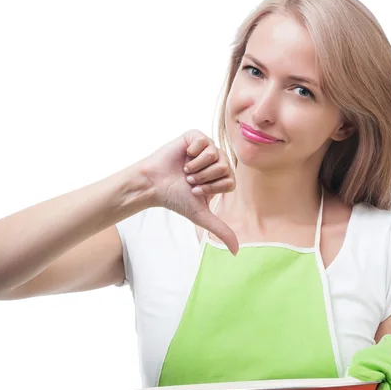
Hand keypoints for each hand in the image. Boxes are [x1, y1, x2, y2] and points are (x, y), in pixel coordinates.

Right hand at [140, 129, 238, 254]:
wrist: (154, 184)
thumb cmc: (176, 199)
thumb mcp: (201, 216)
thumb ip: (221, 230)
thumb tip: (236, 252)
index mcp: (221, 178)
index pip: (230, 181)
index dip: (212, 188)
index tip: (196, 191)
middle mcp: (216, 162)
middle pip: (225, 167)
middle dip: (204, 178)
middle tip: (189, 180)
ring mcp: (206, 148)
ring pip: (215, 154)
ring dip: (197, 166)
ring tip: (185, 170)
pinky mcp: (195, 137)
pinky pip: (204, 140)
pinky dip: (193, 151)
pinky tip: (184, 155)